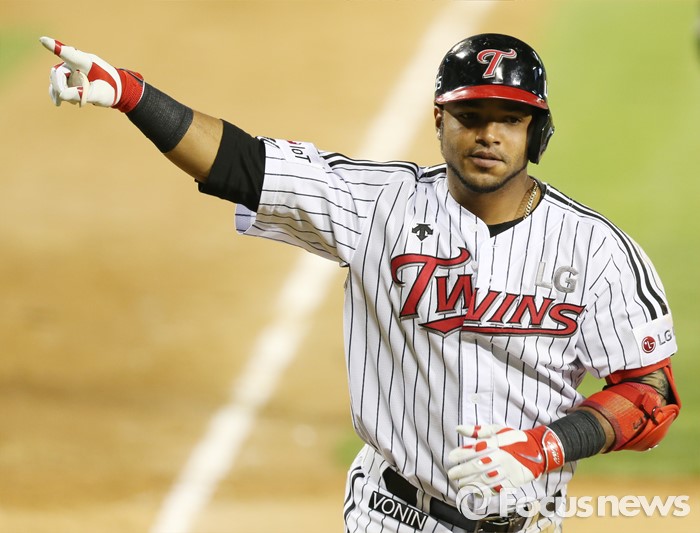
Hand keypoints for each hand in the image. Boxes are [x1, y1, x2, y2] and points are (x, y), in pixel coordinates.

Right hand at [39, 36, 142, 111]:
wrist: (117, 91)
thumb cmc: (111, 90)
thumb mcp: (99, 95)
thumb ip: (81, 94)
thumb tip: (61, 95)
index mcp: (87, 62)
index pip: (69, 54)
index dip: (55, 47)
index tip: (43, 40)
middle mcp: (77, 63)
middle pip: (59, 71)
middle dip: (59, 86)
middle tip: (63, 99)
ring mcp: (72, 69)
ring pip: (57, 78)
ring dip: (59, 91)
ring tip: (68, 103)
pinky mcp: (71, 77)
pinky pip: (59, 84)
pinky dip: (58, 93)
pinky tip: (58, 102)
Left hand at [448, 424, 564, 493]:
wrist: (538, 450)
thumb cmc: (514, 439)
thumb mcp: (497, 429)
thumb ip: (478, 430)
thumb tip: (458, 428)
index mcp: (497, 443)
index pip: (475, 449)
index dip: (461, 453)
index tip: (451, 457)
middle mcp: (501, 457)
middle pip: (478, 466)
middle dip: (462, 471)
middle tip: (451, 474)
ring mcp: (507, 471)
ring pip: (485, 479)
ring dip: (470, 483)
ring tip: (459, 484)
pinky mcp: (513, 482)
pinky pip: (497, 489)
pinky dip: (485, 492)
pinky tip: (474, 492)